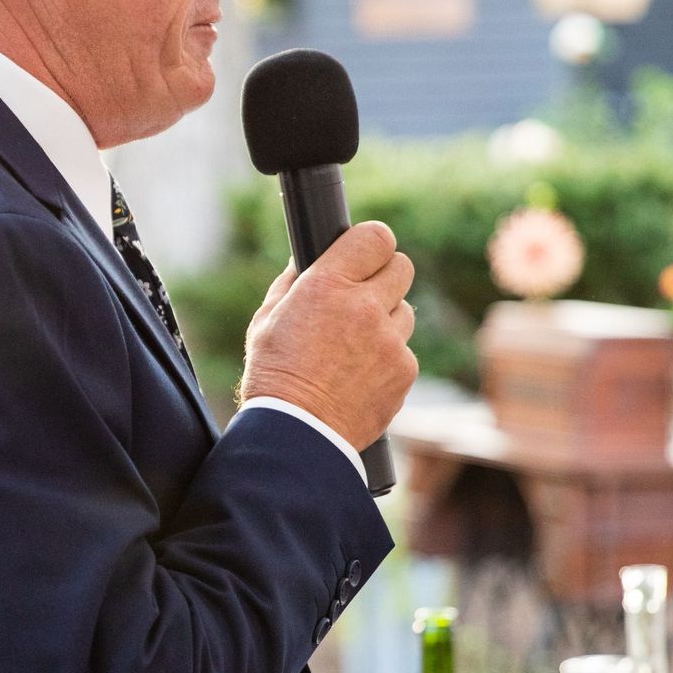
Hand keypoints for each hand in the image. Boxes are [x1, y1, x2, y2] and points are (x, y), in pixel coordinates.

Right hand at [238, 222, 416, 453]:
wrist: (298, 435)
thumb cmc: (274, 378)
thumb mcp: (267, 320)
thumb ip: (292, 283)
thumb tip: (306, 261)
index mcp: (327, 285)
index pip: (376, 237)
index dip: (372, 244)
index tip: (365, 255)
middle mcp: (365, 306)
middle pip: (402, 267)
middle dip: (384, 277)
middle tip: (363, 297)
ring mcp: (390, 340)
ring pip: (404, 312)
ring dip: (386, 322)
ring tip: (353, 348)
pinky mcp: (405, 371)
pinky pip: (404, 352)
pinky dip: (387, 360)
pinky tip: (359, 376)